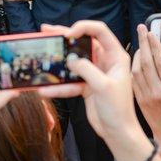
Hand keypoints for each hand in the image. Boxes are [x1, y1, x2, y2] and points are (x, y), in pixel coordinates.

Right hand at [37, 21, 139, 142]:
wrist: (118, 132)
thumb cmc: (119, 109)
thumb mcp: (103, 86)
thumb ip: (86, 69)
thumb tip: (70, 59)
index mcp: (116, 56)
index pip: (100, 31)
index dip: (83, 28)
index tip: (68, 34)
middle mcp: (105, 61)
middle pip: (83, 42)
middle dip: (65, 37)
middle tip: (47, 31)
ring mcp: (94, 73)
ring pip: (74, 61)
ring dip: (58, 60)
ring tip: (42, 54)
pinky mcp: (86, 86)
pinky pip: (70, 81)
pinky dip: (58, 86)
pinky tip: (45, 89)